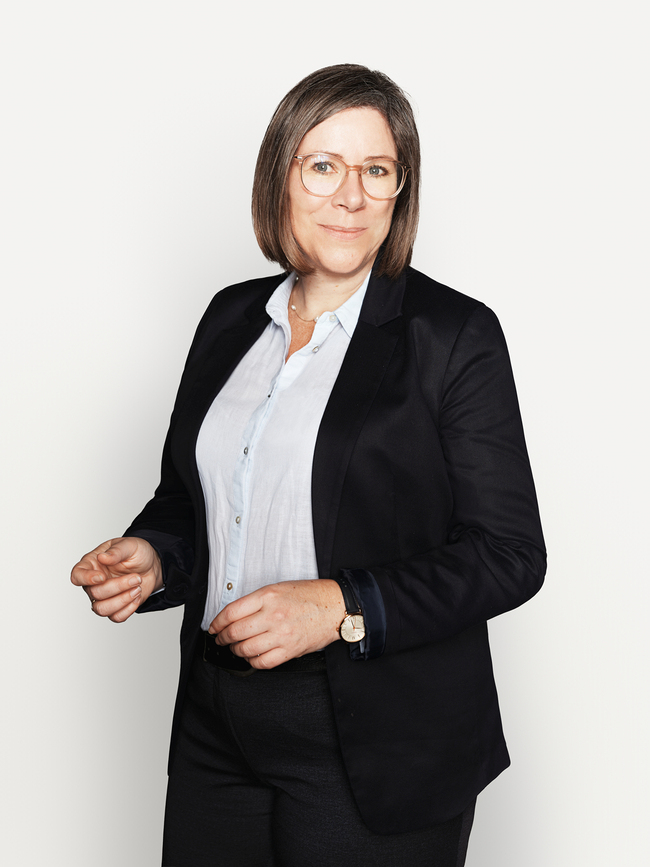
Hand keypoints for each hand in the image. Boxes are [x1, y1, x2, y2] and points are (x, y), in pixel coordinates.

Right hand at [70, 537, 162, 622]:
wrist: (152, 565)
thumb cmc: (137, 553)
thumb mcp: (130, 545)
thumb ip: (116, 551)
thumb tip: (103, 557)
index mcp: (92, 564)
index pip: (77, 575)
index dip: (85, 579)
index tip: (101, 577)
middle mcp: (93, 583)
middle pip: (95, 593)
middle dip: (118, 586)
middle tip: (137, 577)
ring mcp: (103, 597)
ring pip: (101, 609)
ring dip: (122, 600)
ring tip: (137, 588)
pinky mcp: (115, 607)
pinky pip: (115, 617)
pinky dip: (128, 609)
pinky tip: (137, 596)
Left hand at [208, 579, 345, 668]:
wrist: (336, 606)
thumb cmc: (310, 596)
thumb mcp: (279, 588)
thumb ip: (256, 601)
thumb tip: (234, 616)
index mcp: (268, 596)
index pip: (231, 612)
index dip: (217, 622)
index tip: (214, 627)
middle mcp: (273, 615)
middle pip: (235, 632)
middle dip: (222, 638)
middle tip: (220, 639)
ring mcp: (281, 635)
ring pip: (245, 649)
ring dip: (235, 650)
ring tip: (236, 647)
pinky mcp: (290, 650)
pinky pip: (262, 662)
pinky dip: (252, 661)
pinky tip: (251, 656)